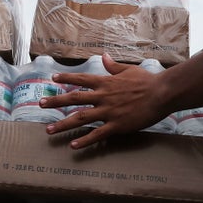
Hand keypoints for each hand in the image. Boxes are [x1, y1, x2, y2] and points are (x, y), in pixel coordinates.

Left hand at [40, 54, 171, 148]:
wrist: (161, 93)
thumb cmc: (147, 80)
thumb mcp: (129, 69)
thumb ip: (114, 66)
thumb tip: (104, 56)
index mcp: (106, 82)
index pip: (81, 79)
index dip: (66, 78)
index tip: (53, 79)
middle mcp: (103, 96)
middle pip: (74, 98)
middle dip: (56, 101)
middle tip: (41, 104)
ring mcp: (108, 111)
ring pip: (81, 117)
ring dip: (64, 124)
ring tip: (49, 130)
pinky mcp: (117, 125)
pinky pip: (97, 134)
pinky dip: (84, 140)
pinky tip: (73, 145)